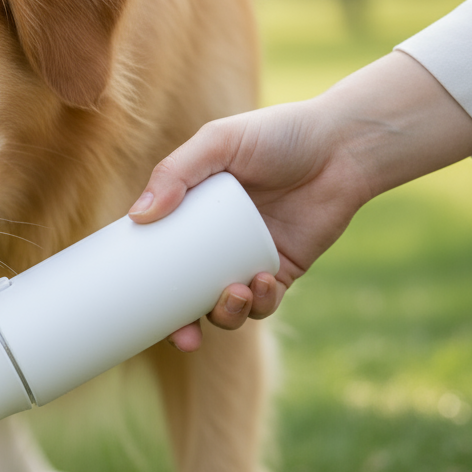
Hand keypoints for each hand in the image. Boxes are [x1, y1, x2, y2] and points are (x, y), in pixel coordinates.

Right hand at [130, 52, 471, 351]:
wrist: (342, 146)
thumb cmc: (277, 135)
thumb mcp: (219, 142)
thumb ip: (175, 172)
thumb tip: (138, 217)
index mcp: (191, 212)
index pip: (157, 253)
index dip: (142, 283)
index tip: (129, 303)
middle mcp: (215, 240)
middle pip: (186, 294)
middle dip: (181, 326)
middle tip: (184, 336)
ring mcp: (248, 258)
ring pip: (226, 306)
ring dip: (227, 314)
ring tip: (235, 294)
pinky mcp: (283, 269)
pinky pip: (265, 302)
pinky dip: (262, 302)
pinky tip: (263, 284)